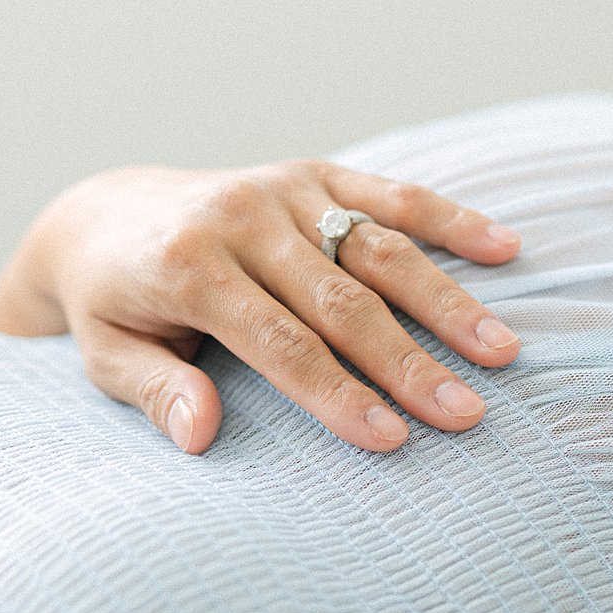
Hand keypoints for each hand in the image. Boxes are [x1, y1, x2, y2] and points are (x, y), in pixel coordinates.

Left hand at [0, 160, 522, 454]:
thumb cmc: (116, 306)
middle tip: (465, 414)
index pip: (280, 343)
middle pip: (342, 301)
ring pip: (379, 249)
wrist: (106, 216)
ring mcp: (283, 189)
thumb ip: (155, 391)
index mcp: (189, 268)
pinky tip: (506, 250)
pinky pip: (390, 195)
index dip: (338, 393)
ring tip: (502, 352)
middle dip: (407, 362)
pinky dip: (450, 220)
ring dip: (445, 302)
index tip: (392, 439)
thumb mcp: (108, 356)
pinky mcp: (313, 173)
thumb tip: (200, 433)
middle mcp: (242, 219)